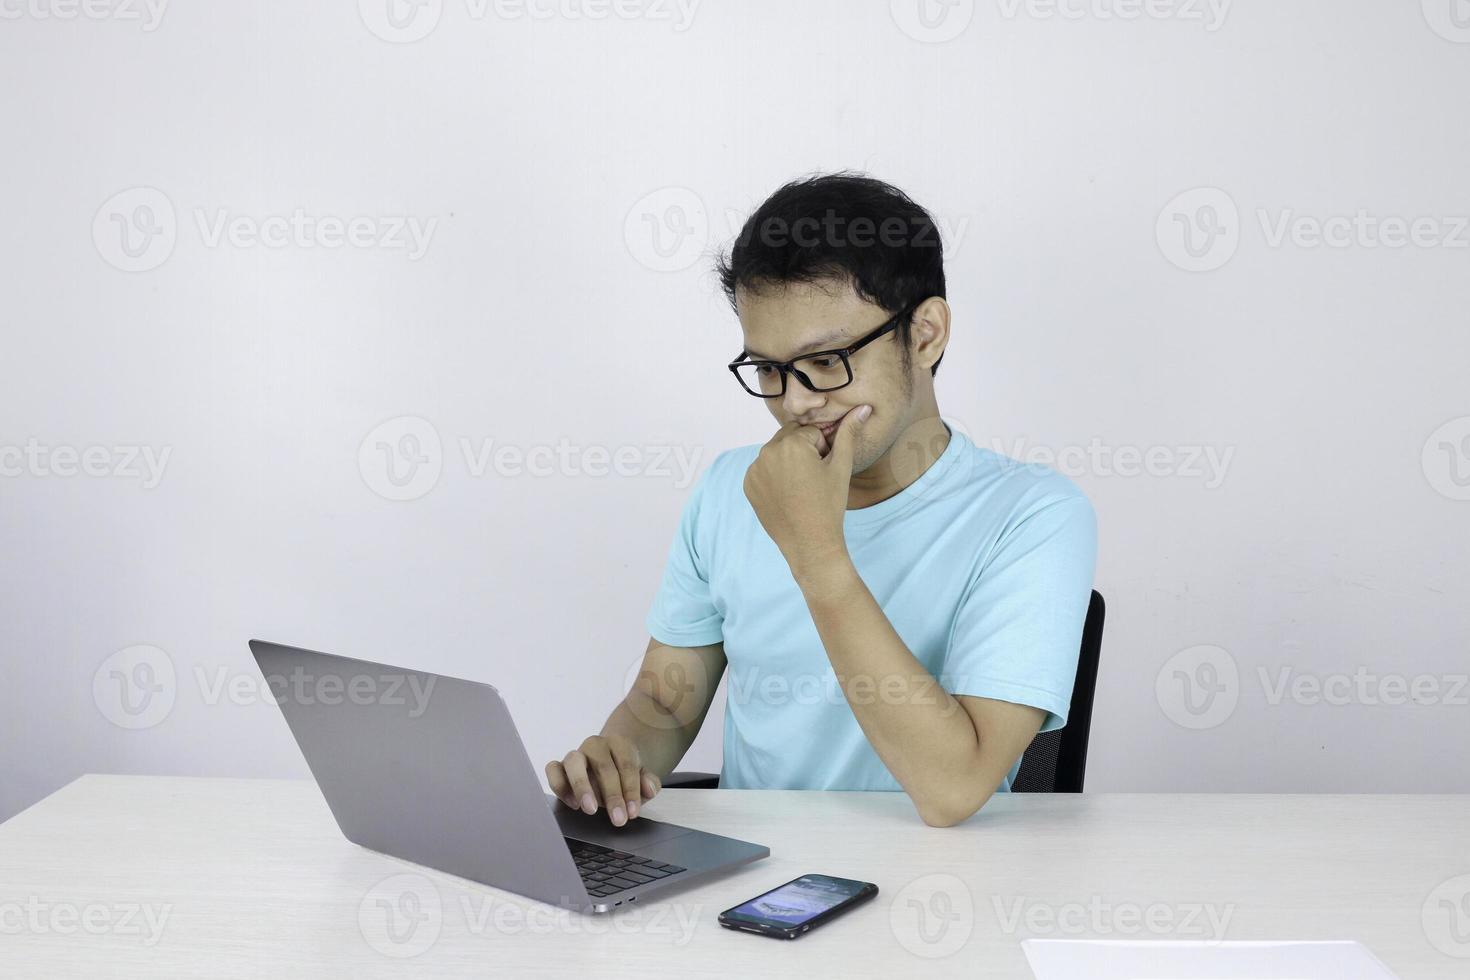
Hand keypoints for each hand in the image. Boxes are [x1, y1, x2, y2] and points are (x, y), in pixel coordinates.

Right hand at [546, 734, 660, 826]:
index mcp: (619, 744)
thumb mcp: (642, 779)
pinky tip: (573, 803)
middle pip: (602, 765)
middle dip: (612, 794)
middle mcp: (596, 745)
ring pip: (573, 762)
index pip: (626, 765)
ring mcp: (576, 754)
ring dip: (582, 786)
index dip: (631, 789)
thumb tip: (649, 790)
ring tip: (590, 809)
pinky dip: (559, 785)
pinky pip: (552, 769)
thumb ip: (648, 783)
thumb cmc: (625, 776)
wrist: (609, 767)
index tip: (633, 812)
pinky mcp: (559, 766)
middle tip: (618, 819)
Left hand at [742, 404, 871, 573]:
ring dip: (788, 461)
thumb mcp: (841, 466)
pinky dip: (774, 476)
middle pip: (791, 438)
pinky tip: (787, 494)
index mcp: (790, 443)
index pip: (811, 433)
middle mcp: (767, 452)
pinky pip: (764, 469)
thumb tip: (863, 407)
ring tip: (801, 487)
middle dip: (803, 451)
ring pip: (776, 452)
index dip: (823, 450)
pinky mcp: (748, 484)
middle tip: (813, 479)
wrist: (809, 543)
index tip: (824, 472)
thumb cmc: (829, 505)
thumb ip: (848, 433)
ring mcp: (754, 469)